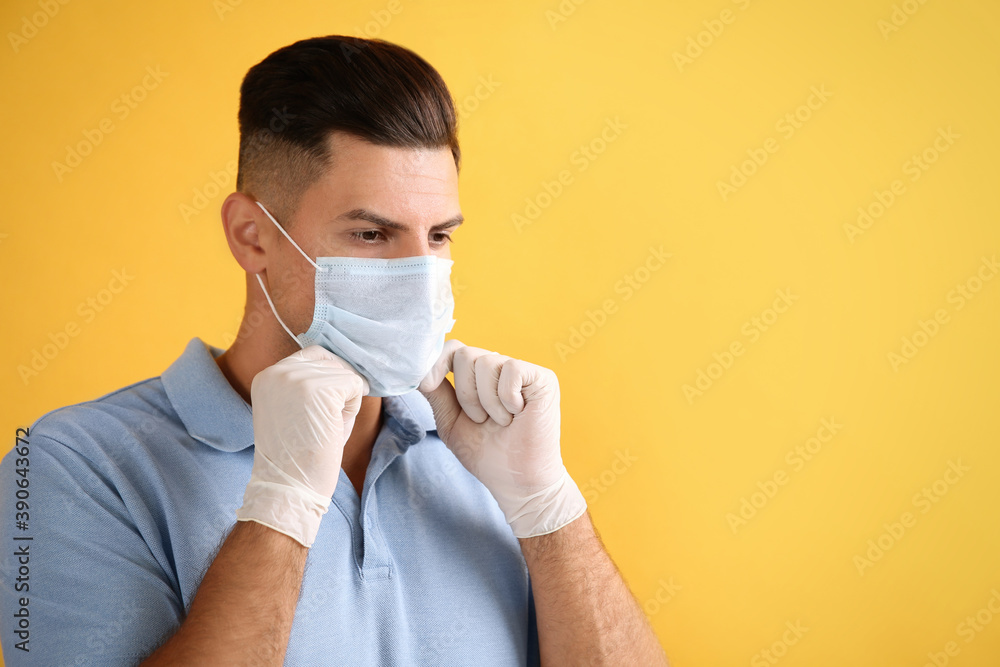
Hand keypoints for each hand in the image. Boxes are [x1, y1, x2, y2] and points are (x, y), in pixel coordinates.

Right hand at [235, 345, 368, 546]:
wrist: (289, 486)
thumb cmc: (299, 454)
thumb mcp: (295, 408)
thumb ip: (312, 382)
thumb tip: (347, 364)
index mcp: (267, 376)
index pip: (313, 354)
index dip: (331, 374)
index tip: (332, 400)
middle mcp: (278, 372)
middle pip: (331, 361)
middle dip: (340, 388)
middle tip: (328, 420)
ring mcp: (297, 379)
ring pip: (345, 373)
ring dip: (347, 399)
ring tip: (328, 425)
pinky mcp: (319, 390)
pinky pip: (355, 384)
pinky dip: (354, 407)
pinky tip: (336, 426)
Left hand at [419, 340, 586, 537]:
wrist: (516, 482)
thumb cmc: (487, 454)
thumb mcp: (451, 421)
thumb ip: (436, 393)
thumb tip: (419, 369)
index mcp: (478, 376)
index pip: (453, 349)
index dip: (437, 362)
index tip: (428, 385)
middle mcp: (500, 368)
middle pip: (466, 354)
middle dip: (465, 393)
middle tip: (481, 420)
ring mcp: (523, 371)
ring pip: (486, 361)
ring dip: (487, 401)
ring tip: (501, 422)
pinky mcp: (543, 378)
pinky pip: (511, 370)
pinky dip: (507, 397)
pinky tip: (518, 414)